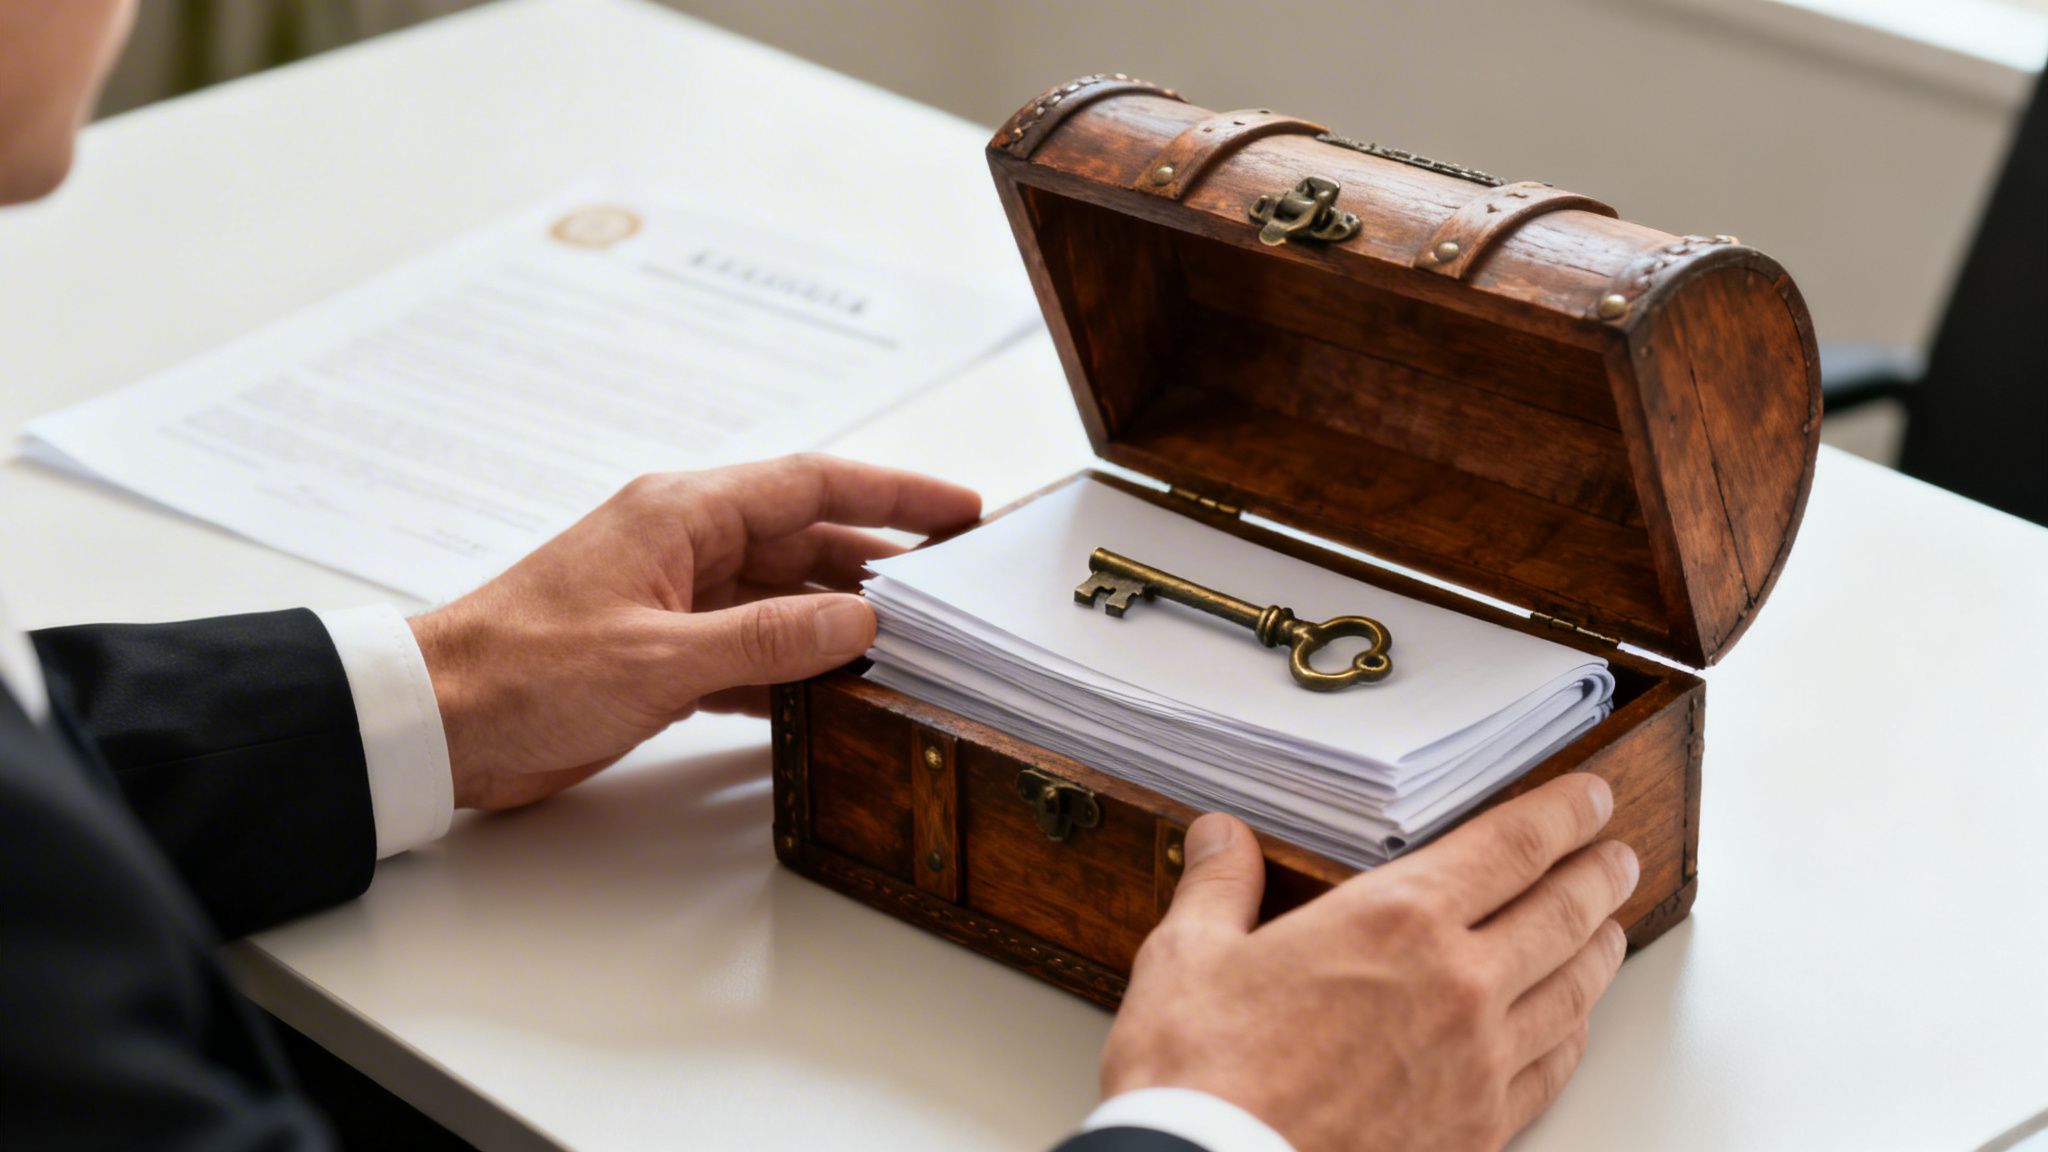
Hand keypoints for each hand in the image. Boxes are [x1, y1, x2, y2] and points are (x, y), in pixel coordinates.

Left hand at [408, 454, 979, 810]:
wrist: (434, 723)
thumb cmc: (521, 670)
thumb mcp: (660, 657)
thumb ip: (769, 638)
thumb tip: (859, 618)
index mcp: (682, 514)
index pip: (813, 484)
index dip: (894, 492)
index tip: (960, 509)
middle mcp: (683, 546)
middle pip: (806, 540)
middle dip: (881, 561)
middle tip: (953, 588)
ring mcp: (672, 601)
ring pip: (783, 598)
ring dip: (841, 619)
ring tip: (911, 643)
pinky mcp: (660, 654)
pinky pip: (750, 648)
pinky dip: (794, 665)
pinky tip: (835, 688)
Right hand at [1100, 774, 1638, 1151]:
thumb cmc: (1202, 1075)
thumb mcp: (1189, 956)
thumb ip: (1220, 887)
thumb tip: (1221, 840)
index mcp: (1394, 921)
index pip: (1512, 846)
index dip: (1563, 814)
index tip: (1588, 799)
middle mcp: (1457, 985)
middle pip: (1562, 913)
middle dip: (1598, 874)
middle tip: (1615, 854)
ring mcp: (1478, 1063)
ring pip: (1572, 991)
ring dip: (1598, 948)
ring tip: (1609, 928)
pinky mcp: (1479, 1130)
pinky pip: (1552, 1068)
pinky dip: (1573, 1032)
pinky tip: (1571, 1024)